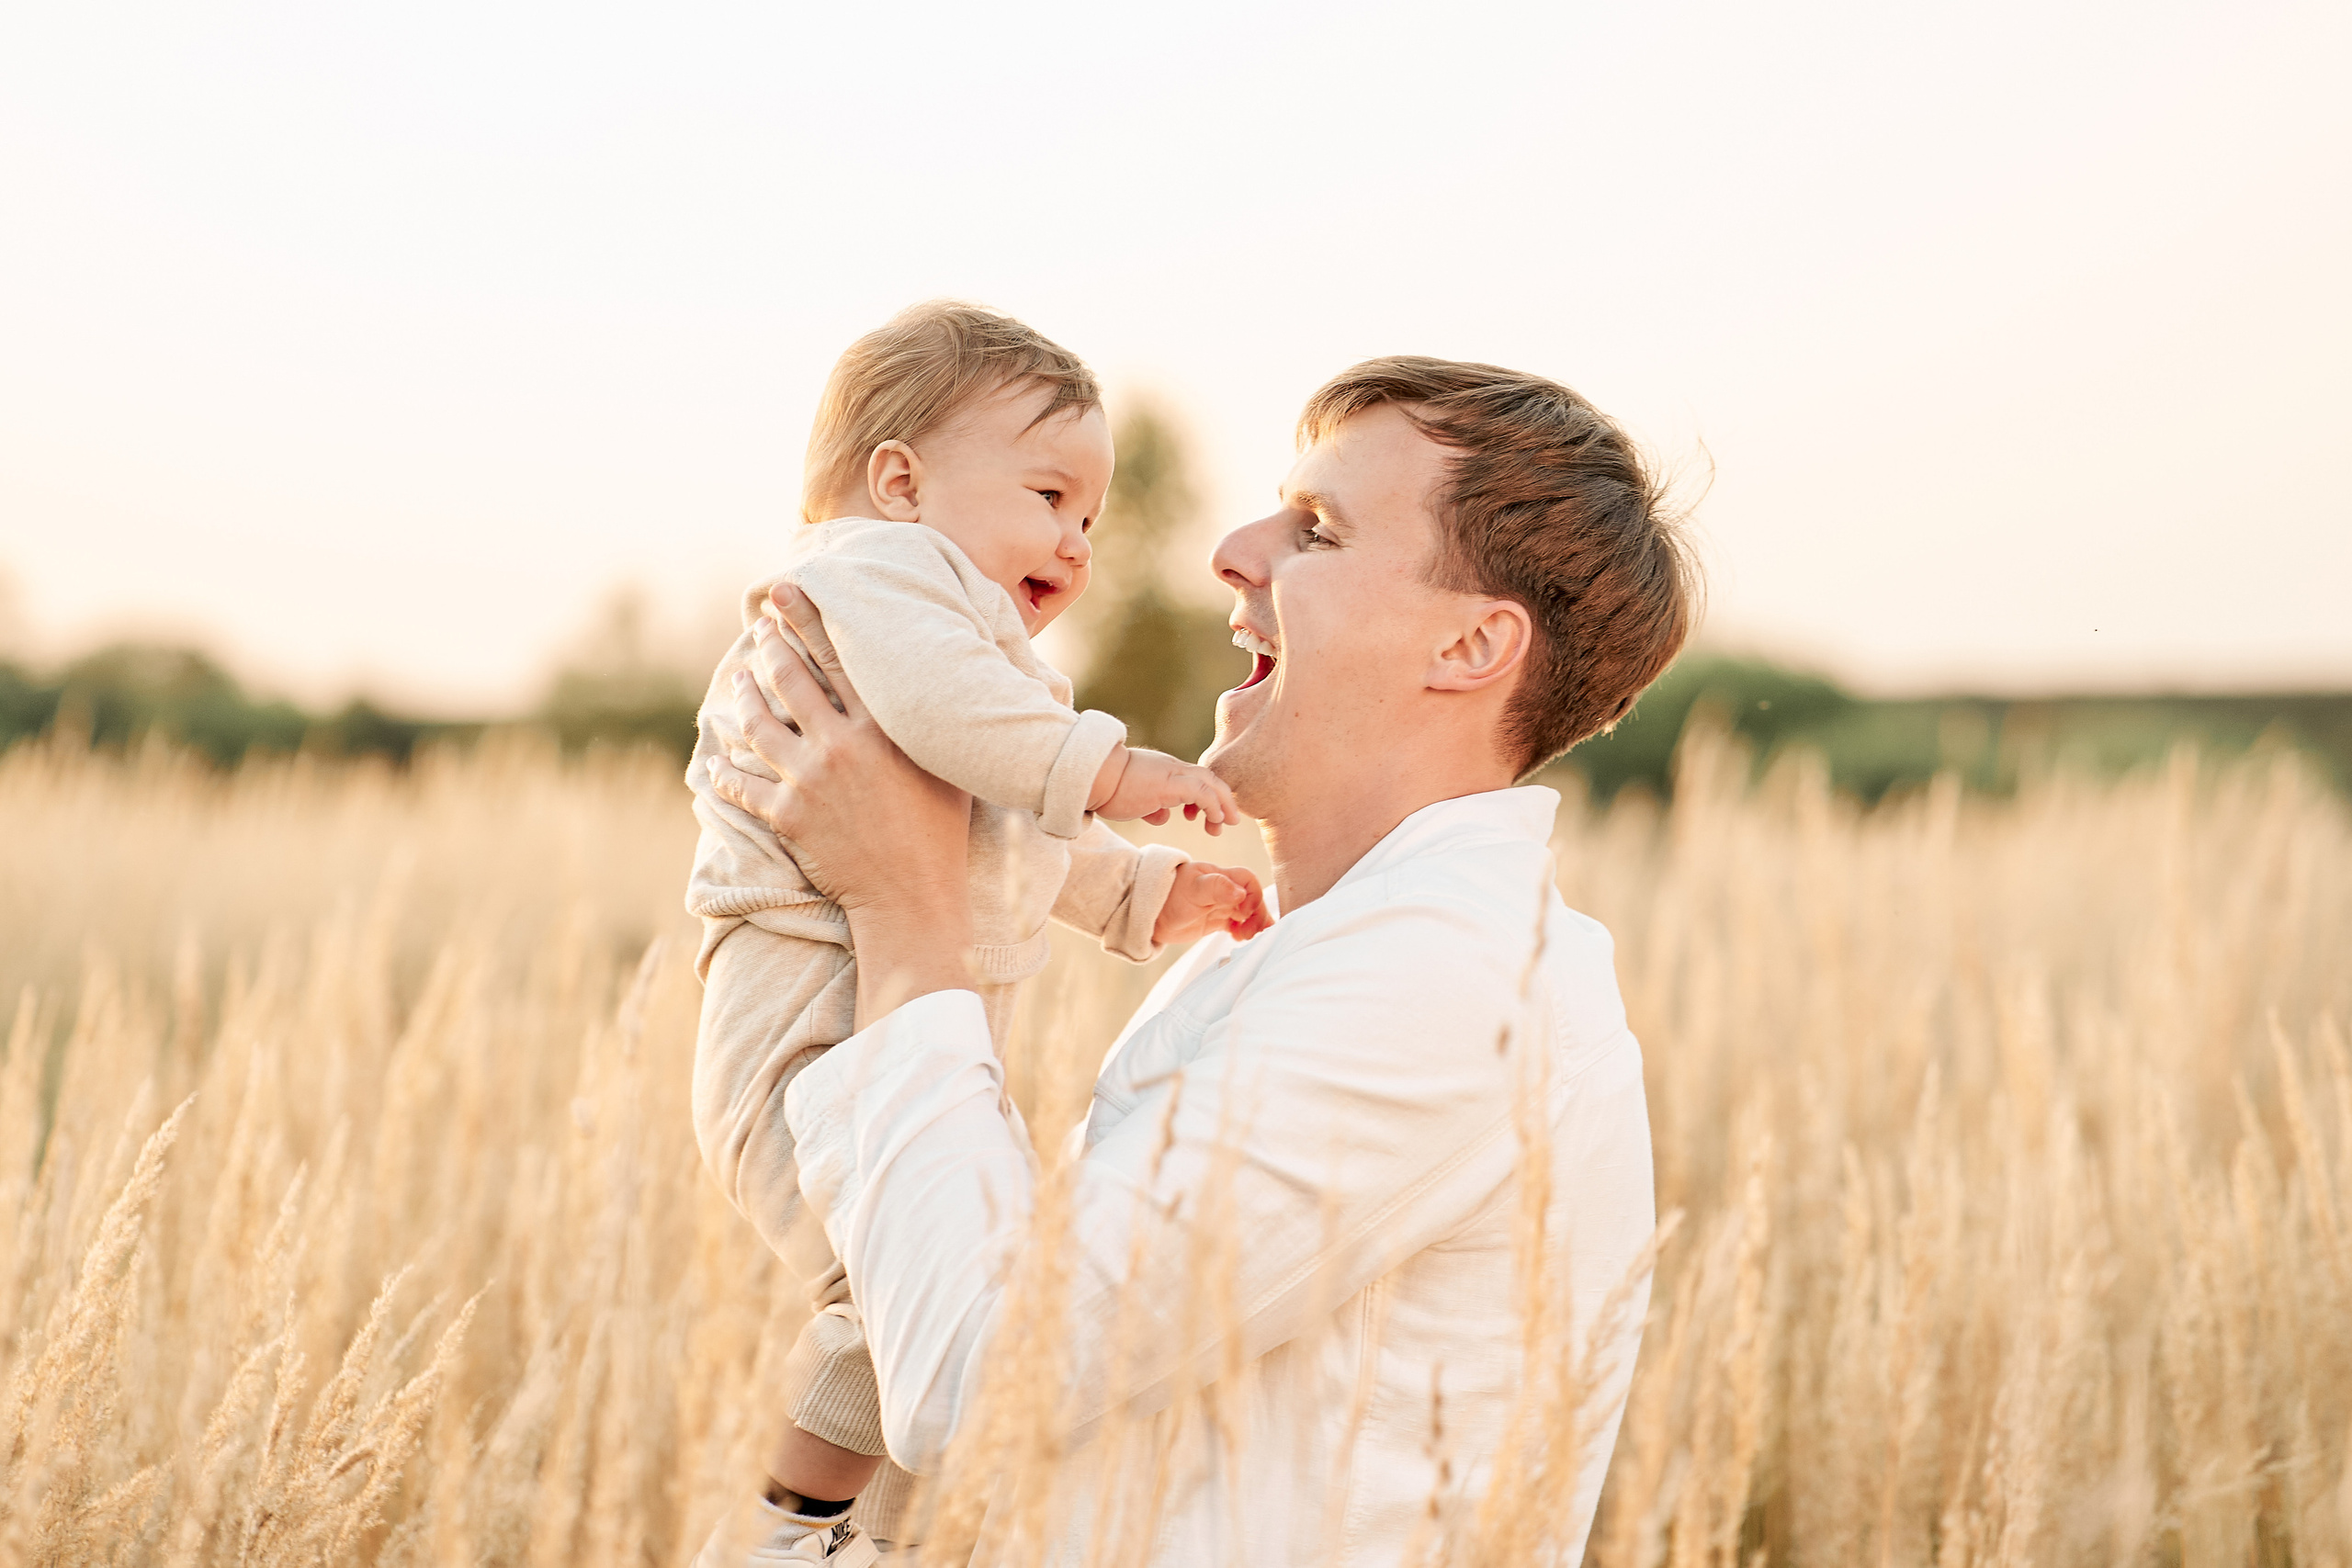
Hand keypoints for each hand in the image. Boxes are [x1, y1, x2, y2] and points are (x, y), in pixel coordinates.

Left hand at [707, 585, 975, 1022]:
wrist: (912, 897)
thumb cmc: (941, 833)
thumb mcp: (947, 766)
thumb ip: (931, 725)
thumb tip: (940, 689)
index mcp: (881, 728)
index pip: (838, 657)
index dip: (809, 618)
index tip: (787, 590)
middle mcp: (841, 744)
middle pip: (792, 679)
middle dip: (772, 645)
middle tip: (761, 623)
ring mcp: (809, 779)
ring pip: (760, 724)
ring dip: (745, 697)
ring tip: (739, 680)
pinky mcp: (787, 815)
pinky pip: (743, 786)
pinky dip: (725, 772)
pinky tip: (715, 762)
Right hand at [1091, 748, 1244, 835]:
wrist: (1092, 777)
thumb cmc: (1108, 789)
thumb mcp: (1135, 800)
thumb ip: (1152, 806)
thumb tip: (1162, 815)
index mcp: (1164, 770)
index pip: (1195, 778)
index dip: (1208, 796)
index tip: (1204, 816)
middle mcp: (1172, 768)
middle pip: (1208, 777)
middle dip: (1223, 799)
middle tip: (1229, 820)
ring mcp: (1171, 773)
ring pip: (1210, 782)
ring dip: (1222, 804)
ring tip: (1225, 824)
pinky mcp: (1168, 784)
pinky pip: (1201, 792)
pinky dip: (1213, 805)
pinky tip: (1215, 819)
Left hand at [1153, 861, 1272, 944]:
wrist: (1149, 913)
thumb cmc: (1169, 894)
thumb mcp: (1193, 889)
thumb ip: (1217, 888)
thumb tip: (1242, 893)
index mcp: (1220, 876)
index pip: (1249, 881)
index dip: (1254, 896)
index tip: (1246, 913)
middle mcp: (1224, 889)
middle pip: (1252, 899)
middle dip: (1257, 915)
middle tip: (1251, 932)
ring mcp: (1220, 905)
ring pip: (1247, 913)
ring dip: (1254, 924)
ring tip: (1248, 937)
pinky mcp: (1215, 920)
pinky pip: (1237, 924)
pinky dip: (1243, 931)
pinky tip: (1239, 938)